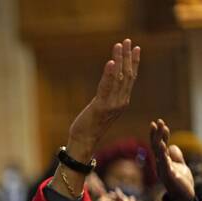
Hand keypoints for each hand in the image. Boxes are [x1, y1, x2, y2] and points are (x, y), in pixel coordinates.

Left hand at [68, 39, 140, 159]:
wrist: (84, 141)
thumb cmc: (89, 126)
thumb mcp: (102, 109)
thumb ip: (107, 97)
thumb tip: (106, 84)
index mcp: (122, 102)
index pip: (130, 78)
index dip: (133, 62)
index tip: (135, 48)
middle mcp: (121, 102)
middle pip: (127, 75)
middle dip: (127, 57)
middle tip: (127, 41)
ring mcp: (112, 105)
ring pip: (119, 78)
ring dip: (119, 60)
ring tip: (119, 45)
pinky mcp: (101, 107)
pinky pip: (106, 87)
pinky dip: (109, 73)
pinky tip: (111, 62)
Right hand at [151, 119, 195, 200]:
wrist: (183, 198)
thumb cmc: (181, 183)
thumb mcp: (180, 166)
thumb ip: (176, 156)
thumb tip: (172, 145)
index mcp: (163, 161)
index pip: (159, 145)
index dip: (159, 134)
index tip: (158, 122)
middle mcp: (161, 164)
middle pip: (157, 147)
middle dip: (157, 134)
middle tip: (157, 122)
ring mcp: (164, 170)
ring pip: (159, 153)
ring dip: (160, 140)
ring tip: (161, 129)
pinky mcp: (169, 177)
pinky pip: (165, 164)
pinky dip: (164, 156)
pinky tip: (164, 147)